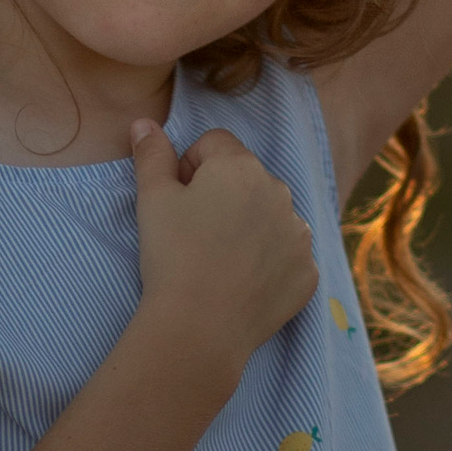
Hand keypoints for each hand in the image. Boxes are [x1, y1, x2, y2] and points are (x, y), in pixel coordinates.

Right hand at [128, 123, 317, 370]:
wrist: (199, 328)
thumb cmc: (172, 256)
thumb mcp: (152, 199)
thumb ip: (151, 154)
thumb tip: (144, 122)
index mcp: (241, 166)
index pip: (214, 144)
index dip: (191, 168)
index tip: (179, 202)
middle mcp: (280, 191)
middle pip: (246, 178)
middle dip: (223, 196)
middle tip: (196, 235)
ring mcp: (299, 234)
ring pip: (271, 215)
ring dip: (250, 227)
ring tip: (219, 261)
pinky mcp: (308, 272)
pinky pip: (288, 255)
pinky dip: (269, 264)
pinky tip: (243, 284)